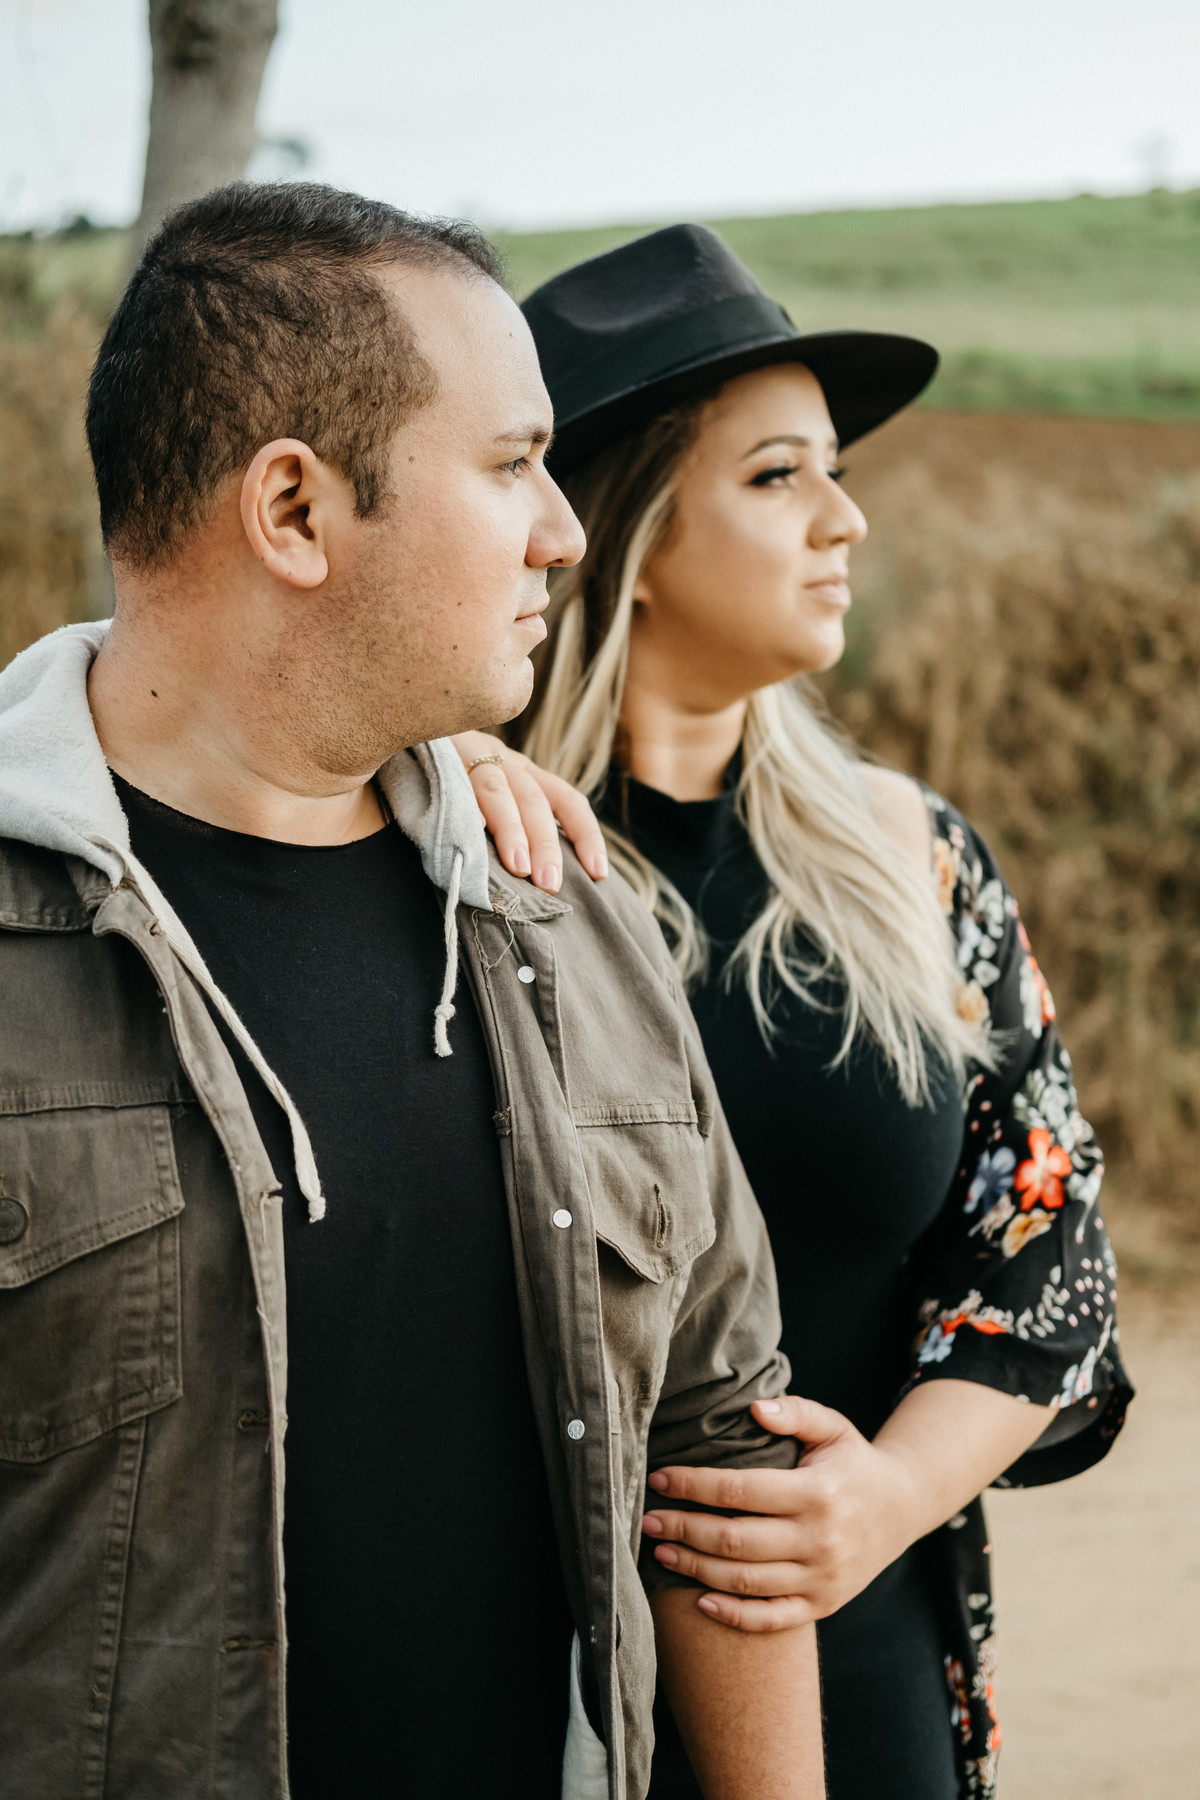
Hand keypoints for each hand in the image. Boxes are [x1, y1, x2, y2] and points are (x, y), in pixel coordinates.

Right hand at [450, 731, 607, 892]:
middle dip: (546, 843)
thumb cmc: (446, 775)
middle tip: (550, 883)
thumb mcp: (487, 794)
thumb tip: (533, 877)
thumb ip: (509, 824)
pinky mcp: (434, 750)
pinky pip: (450, 778)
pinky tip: (469, 828)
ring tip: (518, 866)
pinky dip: (461, 805)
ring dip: (510, 829)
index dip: (586, 834)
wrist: (400, 720)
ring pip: (497, 789)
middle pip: (533, 799)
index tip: (599, 872)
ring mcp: (468, 752)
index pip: (566, 799)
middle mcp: (501, 759)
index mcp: (521, 772)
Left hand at [642, 1395, 924, 1632]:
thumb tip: (753, 1409)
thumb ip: (794, 1412)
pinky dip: (733, 1616)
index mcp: (816, 1493)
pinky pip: (771, 1618)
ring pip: (744, 1581)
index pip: (740, 1491)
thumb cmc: (853, 1462)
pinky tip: (699, 1602)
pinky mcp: (823, 1605)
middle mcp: (819, 1540)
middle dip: (684, 1528)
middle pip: (735, 1540)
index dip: (694, 1485)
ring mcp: (821, 1579)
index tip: (660, 1477)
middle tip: (647, 1519)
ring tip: (662, 1551)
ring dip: (696, 1569)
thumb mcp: (832, 1427)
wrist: (903, 1508)